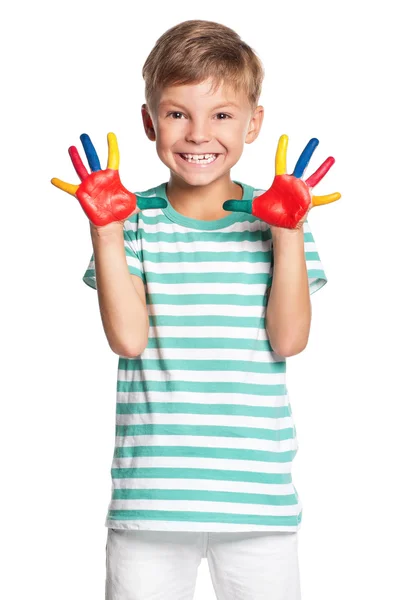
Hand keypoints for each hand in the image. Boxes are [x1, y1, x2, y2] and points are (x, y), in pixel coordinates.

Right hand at [51, 132, 166, 226]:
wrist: (110, 222)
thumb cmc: (120, 210)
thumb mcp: (137, 204)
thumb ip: (151, 202)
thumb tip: (166, 203)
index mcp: (111, 176)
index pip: (112, 157)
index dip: (112, 146)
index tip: (110, 134)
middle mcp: (99, 177)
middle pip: (94, 158)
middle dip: (89, 147)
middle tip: (84, 134)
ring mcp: (89, 184)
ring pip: (81, 168)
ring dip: (76, 158)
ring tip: (71, 147)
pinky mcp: (81, 194)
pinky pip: (69, 187)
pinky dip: (62, 184)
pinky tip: (53, 179)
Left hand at [223, 134, 340, 228]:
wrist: (281, 223)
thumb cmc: (271, 212)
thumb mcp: (253, 208)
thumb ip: (238, 205)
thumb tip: (223, 204)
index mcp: (282, 180)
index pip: (281, 161)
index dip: (282, 150)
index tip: (285, 136)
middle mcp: (294, 182)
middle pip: (301, 163)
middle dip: (307, 152)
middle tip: (315, 139)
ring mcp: (303, 191)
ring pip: (315, 177)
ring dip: (323, 169)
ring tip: (332, 158)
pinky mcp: (309, 202)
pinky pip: (321, 199)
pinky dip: (329, 197)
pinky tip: (339, 194)